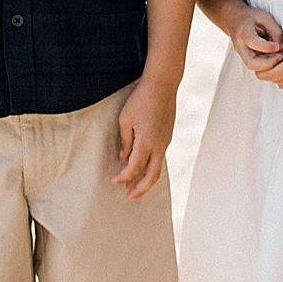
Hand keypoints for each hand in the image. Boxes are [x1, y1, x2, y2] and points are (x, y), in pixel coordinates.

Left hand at [114, 78, 175, 198]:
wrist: (163, 84)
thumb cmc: (141, 99)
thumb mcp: (126, 119)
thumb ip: (125, 141)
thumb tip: (124, 158)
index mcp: (146, 141)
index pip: (134, 168)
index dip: (123, 177)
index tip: (114, 181)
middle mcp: (159, 145)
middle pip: (152, 176)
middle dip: (140, 189)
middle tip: (129, 197)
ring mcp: (166, 141)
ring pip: (158, 168)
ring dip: (146, 180)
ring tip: (134, 187)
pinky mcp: (167, 136)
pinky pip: (160, 157)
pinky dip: (151, 167)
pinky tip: (143, 168)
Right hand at [229, 5, 282, 74]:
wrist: (234, 20)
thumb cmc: (251, 17)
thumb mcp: (265, 18)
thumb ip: (274, 32)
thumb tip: (282, 48)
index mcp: (243, 31)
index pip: (253, 42)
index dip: (267, 47)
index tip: (279, 46)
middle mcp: (240, 46)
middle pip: (252, 63)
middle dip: (269, 64)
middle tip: (282, 57)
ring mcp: (243, 54)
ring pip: (256, 68)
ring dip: (271, 66)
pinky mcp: (247, 59)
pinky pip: (258, 67)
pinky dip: (269, 65)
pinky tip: (278, 57)